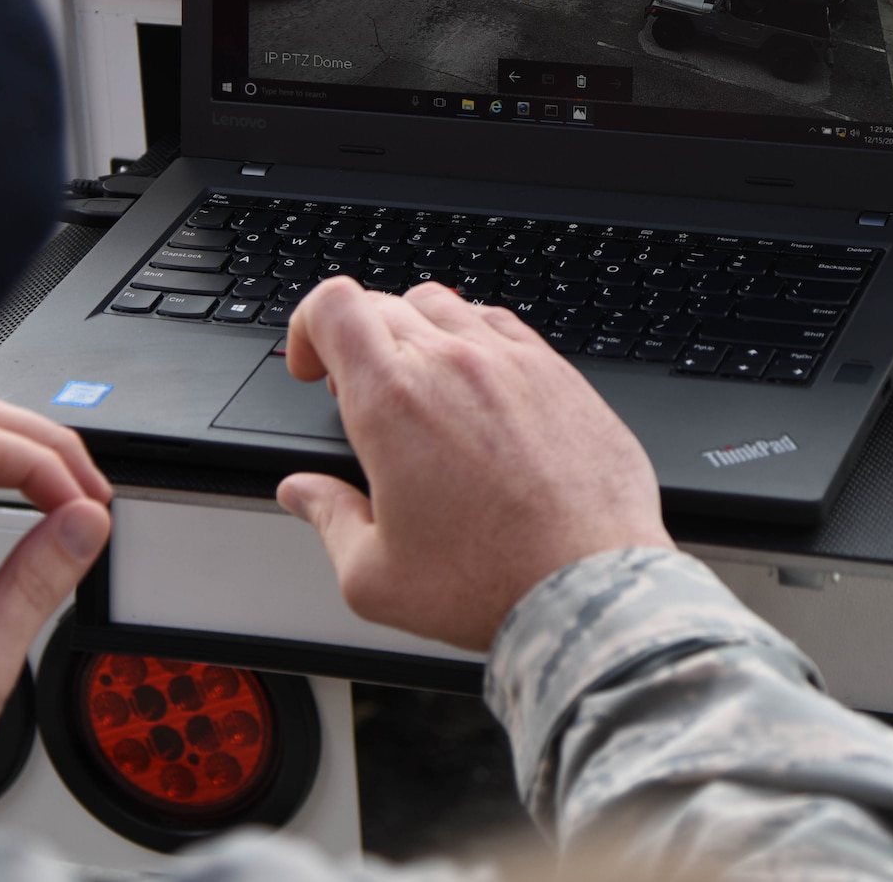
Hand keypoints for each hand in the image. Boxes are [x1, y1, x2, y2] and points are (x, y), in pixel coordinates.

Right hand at [275, 279, 670, 651]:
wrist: (590, 589)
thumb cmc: (489, 584)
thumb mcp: (375, 577)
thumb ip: (328, 520)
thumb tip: (302, 493)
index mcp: (391, 402)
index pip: (332, 306)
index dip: (307, 327)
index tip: (313, 370)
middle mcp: (450, 363)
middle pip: (383, 303)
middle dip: (357, 341)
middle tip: (361, 397)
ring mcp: (509, 361)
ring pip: (443, 305)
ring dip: (415, 332)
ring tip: (419, 386)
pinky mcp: (557, 372)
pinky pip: (501, 323)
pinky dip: (475, 338)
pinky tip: (479, 385)